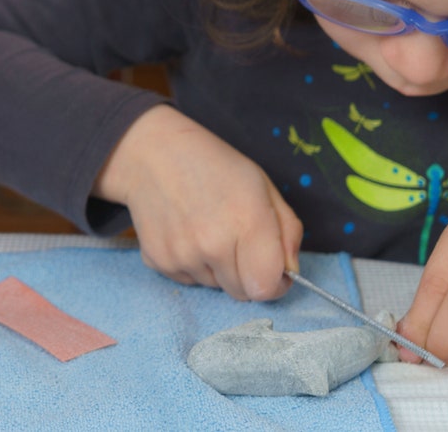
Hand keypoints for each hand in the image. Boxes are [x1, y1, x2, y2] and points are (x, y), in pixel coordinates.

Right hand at [93, 105, 302, 300]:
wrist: (156, 154)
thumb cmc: (218, 166)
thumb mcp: (264, 186)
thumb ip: (287, 231)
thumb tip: (291, 271)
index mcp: (247, 221)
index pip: (266, 287)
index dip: (276, 283)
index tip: (276, 269)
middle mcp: (213, 244)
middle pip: (243, 293)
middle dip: (250, 275)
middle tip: (241, 242)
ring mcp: (182, 256)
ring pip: (217, 287)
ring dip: (221, 269)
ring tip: (211, 229)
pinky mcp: (158, 262)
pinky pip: (191, 281)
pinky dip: (196, 266)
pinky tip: (190, 232)